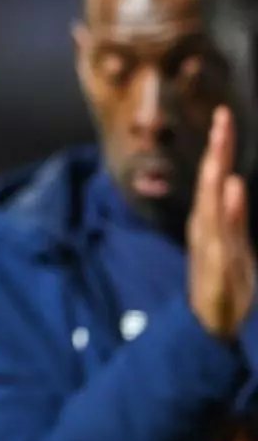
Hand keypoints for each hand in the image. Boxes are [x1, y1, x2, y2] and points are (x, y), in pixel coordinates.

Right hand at [188, 106, 255, 339]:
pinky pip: (222, 231)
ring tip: (220, 146)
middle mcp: (206, 226)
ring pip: (212, 202)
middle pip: (211, 181)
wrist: (211, 325)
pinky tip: (230, 187)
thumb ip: (233, 215)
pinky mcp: (215, 262)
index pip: (216, 176)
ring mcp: (210, 243)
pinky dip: (226, 209)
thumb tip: (234, 181)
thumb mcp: (233, 245)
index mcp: (210, 220)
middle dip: (218, 150)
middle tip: (223, 117)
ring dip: (216, 173)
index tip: (225, 115)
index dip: (221, 147)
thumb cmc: (225, 286)